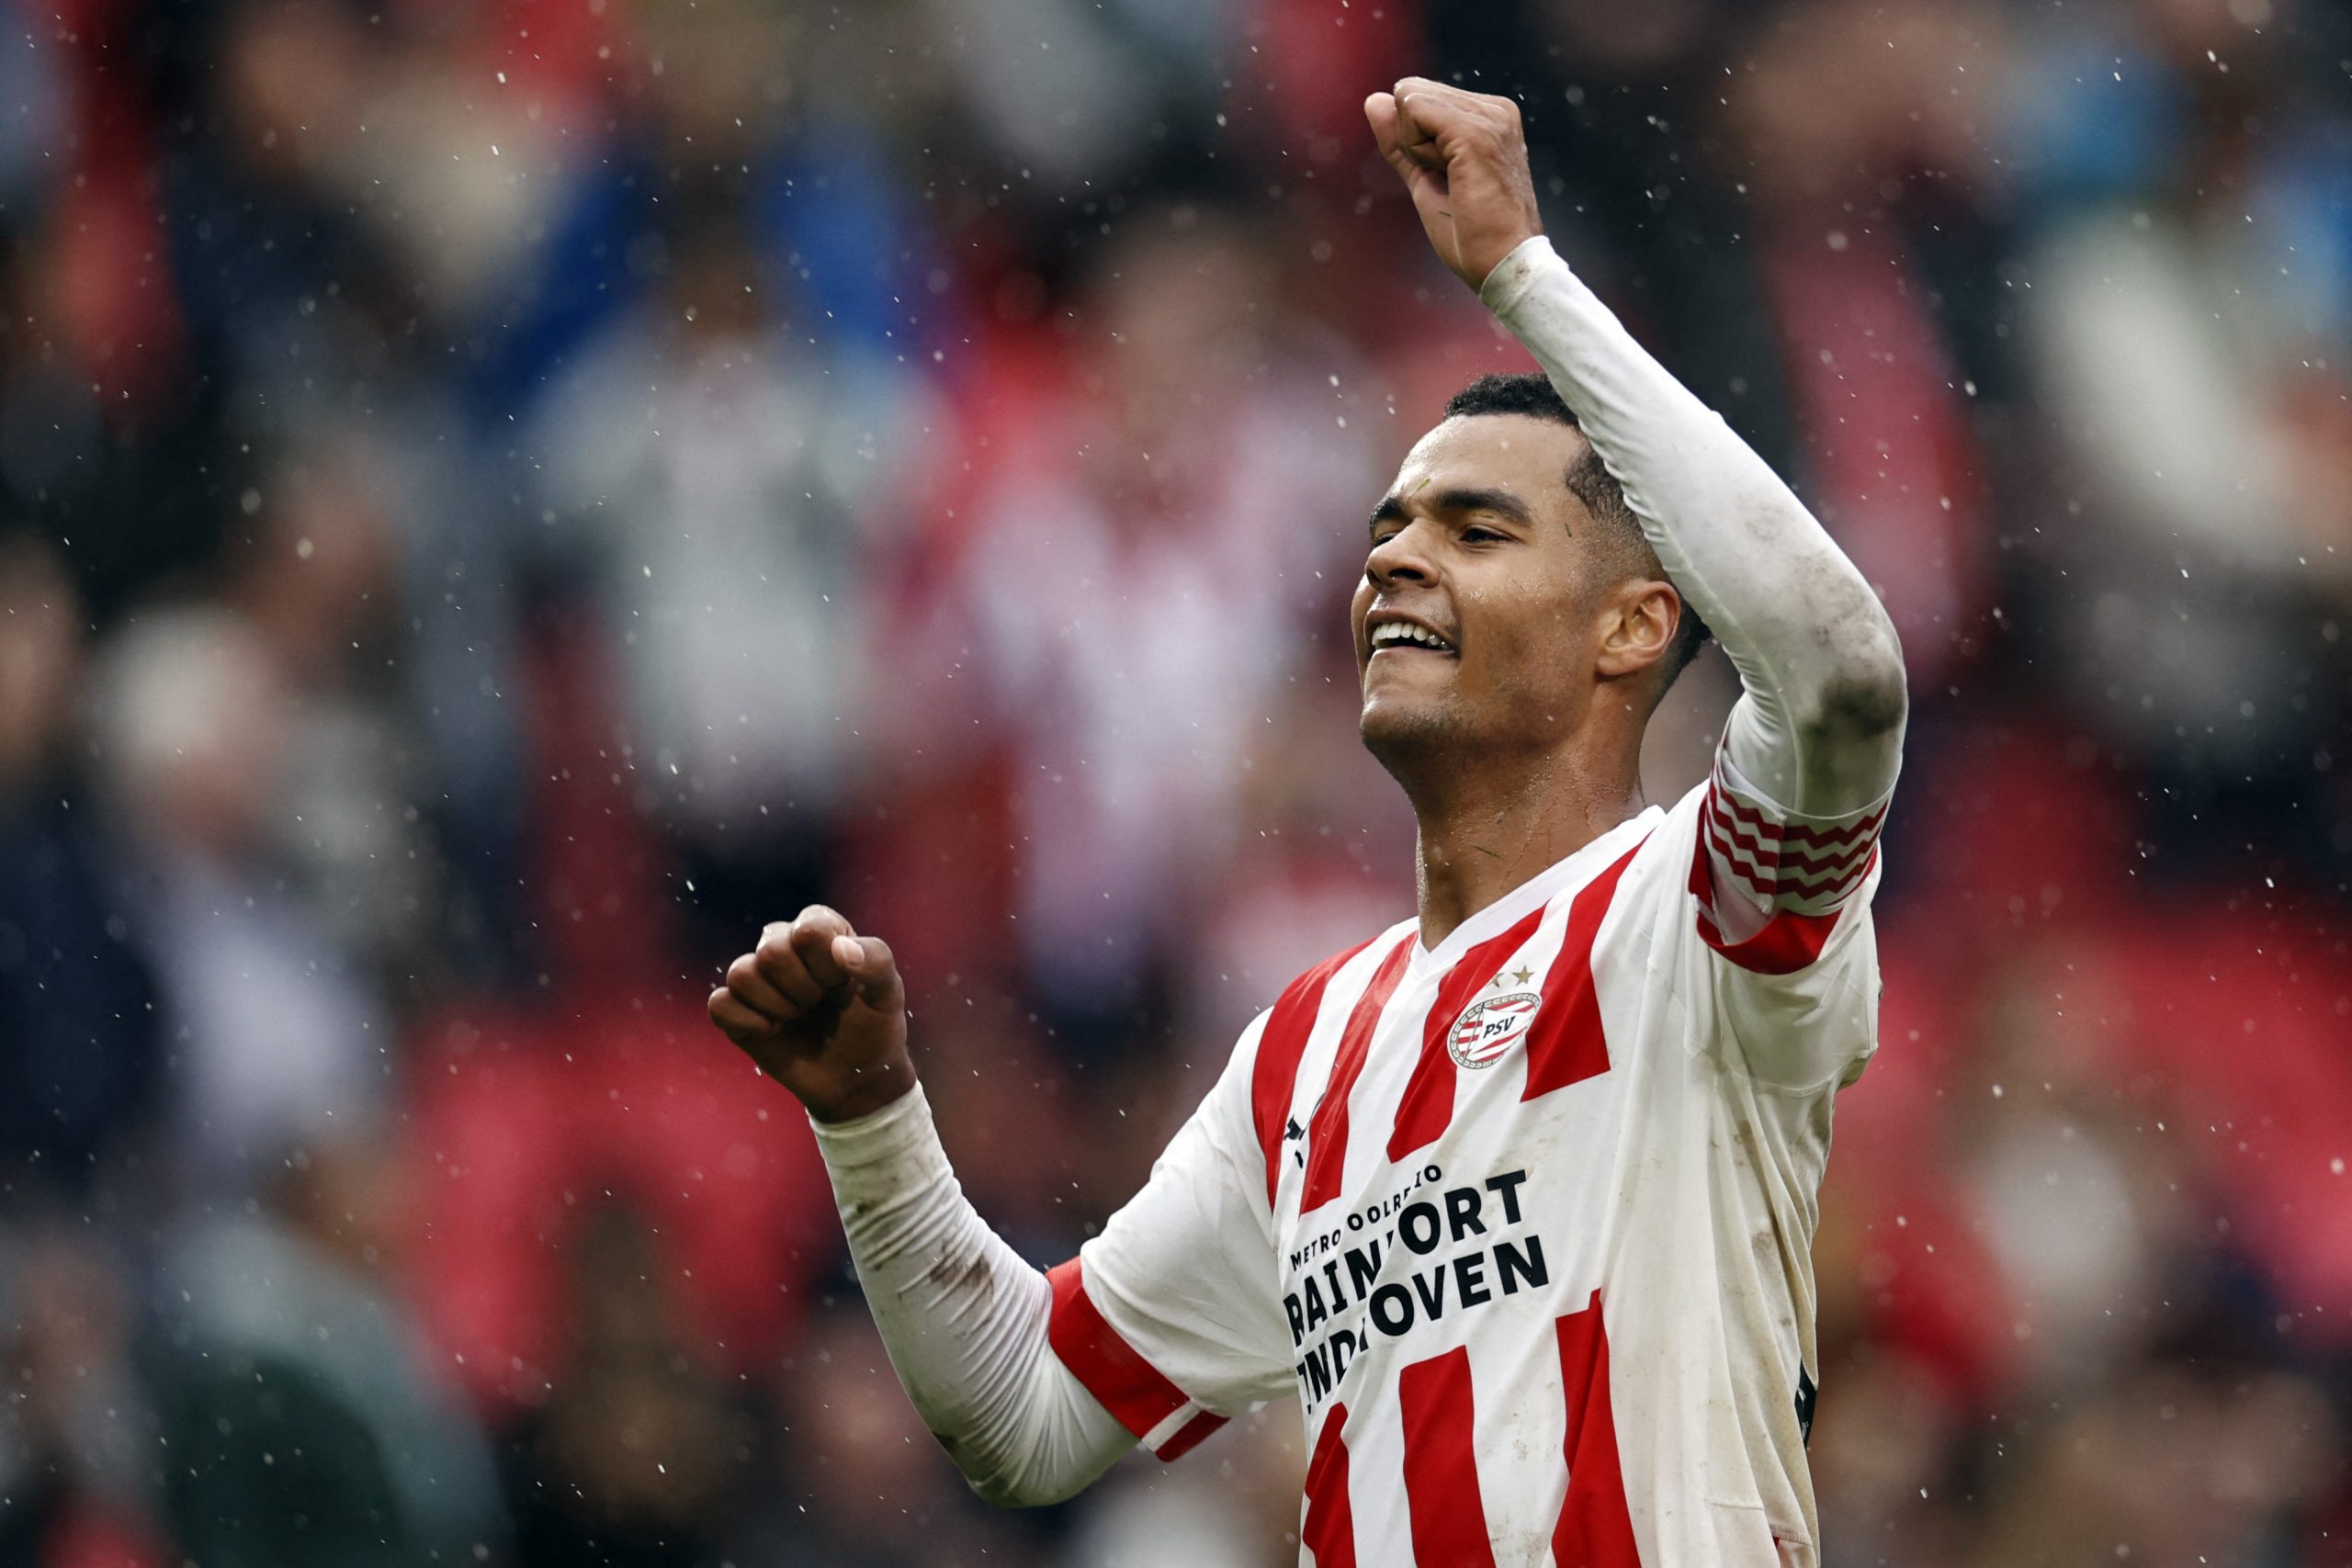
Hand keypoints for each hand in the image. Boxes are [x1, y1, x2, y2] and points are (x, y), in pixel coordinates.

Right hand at [708, 905, 915, 1122]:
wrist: (855, 1077)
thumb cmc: (873, 1027)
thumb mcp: (888, 994)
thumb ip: (877, 961)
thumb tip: (841, 948)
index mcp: (820, 930)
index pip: (809, 930)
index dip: (826, 966)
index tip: (841, 985)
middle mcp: (783, 945)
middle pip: (771, 952)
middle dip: (802, 990)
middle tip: (817, 1005)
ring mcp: (757, 978)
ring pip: (740, 974)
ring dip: (776, 1007)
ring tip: (796, 1017)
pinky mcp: (735, 1010)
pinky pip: (719, 1004)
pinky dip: (747, 1023)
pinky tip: (772, 1031)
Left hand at [1364, 77, 1543, 291]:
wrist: (1504, 265)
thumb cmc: (1471, 235)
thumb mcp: (1426, 177)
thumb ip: (1401, 141)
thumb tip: (1373, 99)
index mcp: (1490, 116)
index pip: (1419, 99)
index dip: (1416, 144)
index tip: (1451, 180)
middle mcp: (1495, 108)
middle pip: (1411, 94)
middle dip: (1414, 143)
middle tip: (1452, 184)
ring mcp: (1490, 116)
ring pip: (1410, 100)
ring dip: (1416, 150)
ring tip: (1456, 183)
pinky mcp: (1476, 130)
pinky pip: (1413, 110)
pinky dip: (1416, 150)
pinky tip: (1451, 178)